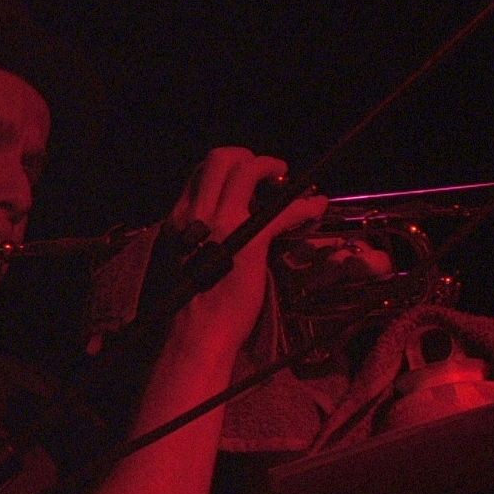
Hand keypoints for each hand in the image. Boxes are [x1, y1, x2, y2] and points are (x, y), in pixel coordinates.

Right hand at [166, 147, 326, 356]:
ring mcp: (222, 225)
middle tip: (271, 174)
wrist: (196, 335)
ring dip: (274, 169)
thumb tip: (222, 228)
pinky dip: (303, 207)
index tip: (248, 179)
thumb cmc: (193, 308)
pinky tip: (315, 210)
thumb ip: (201, 238)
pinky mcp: (249, 242)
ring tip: (291, 183)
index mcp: (178, 219)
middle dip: (250, 158)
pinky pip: (282, 210)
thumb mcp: (188, 262)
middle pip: (221, 158)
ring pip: (248, 171)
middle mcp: (196, 214)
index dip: (228, 167)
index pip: (200, 172)